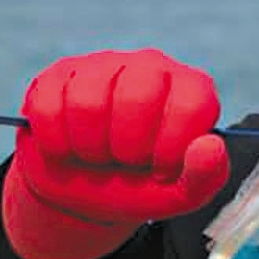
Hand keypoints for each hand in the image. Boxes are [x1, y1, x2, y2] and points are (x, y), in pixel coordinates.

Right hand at [3, 49, 229, 258]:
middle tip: (124, 161)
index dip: (169, 149)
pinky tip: (68, 147)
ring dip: (89, 148)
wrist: (85, 188)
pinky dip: (56, 142)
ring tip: (97, 155)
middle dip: (126, 148)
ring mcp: (104, 64)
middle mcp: (152, 66)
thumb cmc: (141, 184)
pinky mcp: (62, 73)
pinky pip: (49, 105)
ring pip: (88, 103)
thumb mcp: (179, 193)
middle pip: (136, 98)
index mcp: (192, 90)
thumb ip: (206, 176)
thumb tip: (210, 145)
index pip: (190, 106)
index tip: (158, 169)